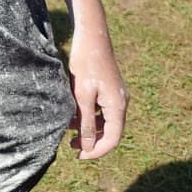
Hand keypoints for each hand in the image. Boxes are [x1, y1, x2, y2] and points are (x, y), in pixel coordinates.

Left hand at [68, 32, 127, 159]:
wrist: (91, 35)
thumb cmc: (85, 63)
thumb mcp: (82, 96)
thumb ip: (87, 123)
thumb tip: (88, 147)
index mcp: (117, 106)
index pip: (112, 140)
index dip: (96, 151)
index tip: (78, 155)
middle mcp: (121, 102)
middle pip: (110, 132)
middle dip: (92, 141)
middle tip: (71, 146)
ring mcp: (116, 95)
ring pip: (105, 122)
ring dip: (89, 129)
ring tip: (69, 131)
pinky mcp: (110, 89)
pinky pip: (102, 110)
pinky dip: (90, 116)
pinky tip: (74, 115)